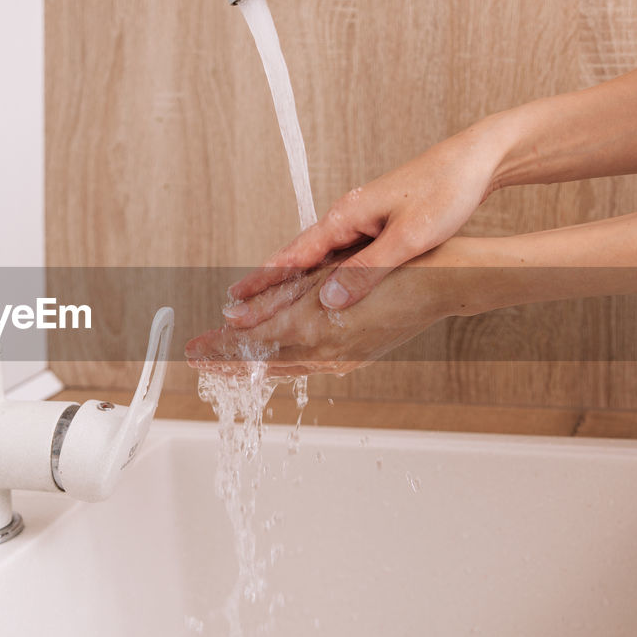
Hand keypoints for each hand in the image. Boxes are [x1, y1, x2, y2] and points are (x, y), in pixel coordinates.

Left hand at [187, 250, 452, 376]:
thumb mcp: (326, 276)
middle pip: (261, 364)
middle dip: (225, 362)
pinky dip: (282, 363)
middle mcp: (325, 353)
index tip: (191, 350)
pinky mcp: (355, 357)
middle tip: (194, 359)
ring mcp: (342, 359)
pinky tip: (272, 358)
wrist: (446, 282)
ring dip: (251, 365)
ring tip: (222, 361)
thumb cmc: (394, 269)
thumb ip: (277, 297)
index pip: (251, 347)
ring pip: (284, 367)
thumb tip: (234, 313)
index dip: (217, 348)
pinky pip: (308, 365)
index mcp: (314, 331)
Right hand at [223, 124, 504, 328]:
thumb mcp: (408, 238)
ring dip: (292, 278)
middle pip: (297, 255)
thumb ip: (369, 271)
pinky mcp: (378, 223)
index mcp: (346, 216)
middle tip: (235, 301)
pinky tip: (320, 285)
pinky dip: (322, 272)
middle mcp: (347, 216)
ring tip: (267, 298)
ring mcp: (362, 219)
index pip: (294, 254)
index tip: (234, 296)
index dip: (263, 279)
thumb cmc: (446, 192)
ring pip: (318, 256)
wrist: (476, 160)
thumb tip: (329, 301)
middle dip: (267, 280)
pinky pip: (340, 254)